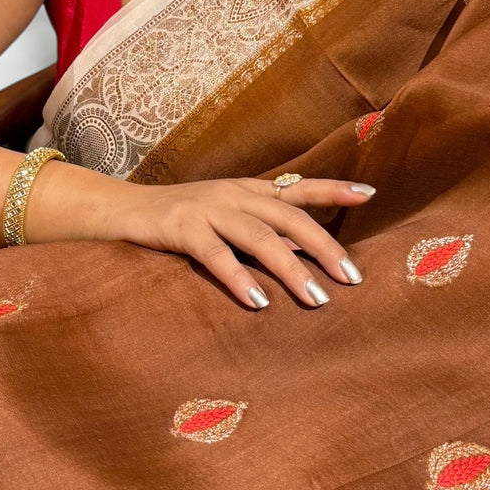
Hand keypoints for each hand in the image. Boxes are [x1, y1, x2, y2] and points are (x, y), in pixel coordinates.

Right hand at [93, 175, 375, 307]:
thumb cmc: (178, 220)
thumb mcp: (224, 217)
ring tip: (316, 299)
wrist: (119, 210)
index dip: (333, 189)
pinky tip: (258, 302)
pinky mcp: (181, 227)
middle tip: (351, 278)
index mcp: (247, 190)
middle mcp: (233, 195)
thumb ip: (261, 230)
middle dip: (324, 247)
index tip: (370, 194)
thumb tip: (306, 256)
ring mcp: (208, 209)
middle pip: (289, 217)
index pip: (298, 187)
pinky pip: (215, 255)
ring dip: (291, 269)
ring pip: (259, 236)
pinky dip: (239, 279)